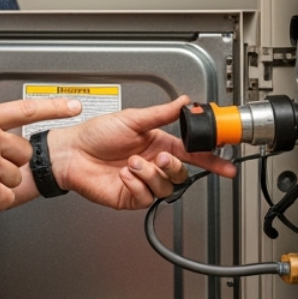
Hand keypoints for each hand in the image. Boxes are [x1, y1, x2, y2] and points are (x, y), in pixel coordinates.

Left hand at [49, 97, 237, 208]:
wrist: (72, 153)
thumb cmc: (95, 134)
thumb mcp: (132, 119)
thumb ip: (162, 113)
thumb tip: (184, 101)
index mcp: (158, 144)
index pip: (191, 154)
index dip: (210, 160)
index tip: (226, 165)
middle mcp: (153, 164)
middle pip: (181, 174)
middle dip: (174, 166)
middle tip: (162, 157)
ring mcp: (142, 182)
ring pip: (166, 187)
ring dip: (151, 174)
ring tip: (132, 163)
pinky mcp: (131, 197)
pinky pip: (146, 196)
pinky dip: (136, 184)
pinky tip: (124, 174)